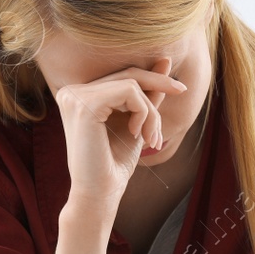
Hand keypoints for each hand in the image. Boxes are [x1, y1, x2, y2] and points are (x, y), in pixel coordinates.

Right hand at [53, 57, 185, 210]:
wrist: (101, 193)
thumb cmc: (115, 163)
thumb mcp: (137, 122)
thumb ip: (147, 93)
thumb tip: (164, 60)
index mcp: (79, 95)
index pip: (121, 76)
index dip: (153, 78)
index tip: (180, 86)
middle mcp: (71, 92)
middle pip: (127, 74)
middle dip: (159, 85)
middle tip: (182, 91)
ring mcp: (75, 96)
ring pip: (131, 84)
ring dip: (151, 112)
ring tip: (150, 138)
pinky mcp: (84, 104)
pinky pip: (129, 92)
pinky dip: (144, 113)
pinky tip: (136, 134)